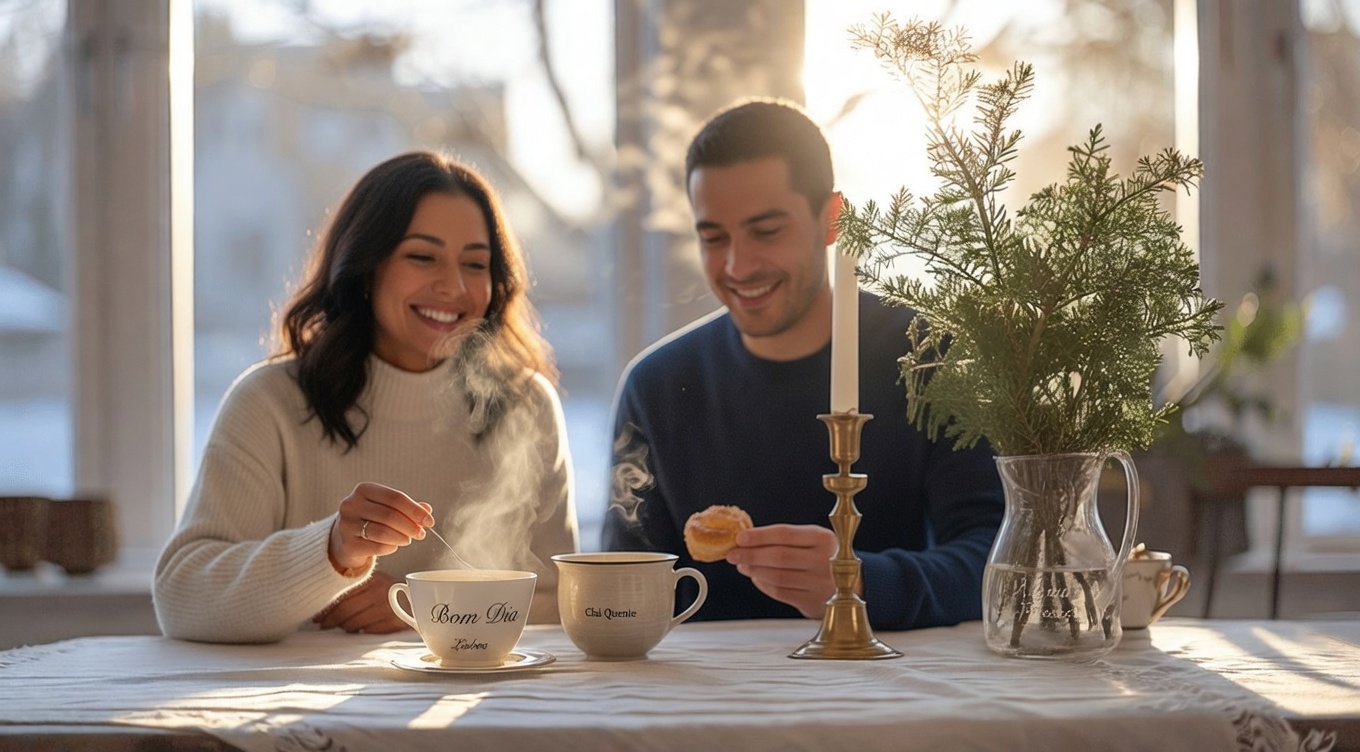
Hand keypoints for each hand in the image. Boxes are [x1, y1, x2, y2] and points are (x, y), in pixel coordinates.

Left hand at [312, 571, 411, 633]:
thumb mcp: (373, 585)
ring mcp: (388, 608)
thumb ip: (354, 591)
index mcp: (373, 580)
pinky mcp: (393, 622)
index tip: (317, 616)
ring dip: (343, 627)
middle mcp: (381, 592)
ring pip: (353, 623)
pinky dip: (359, 631)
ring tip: (339, 626)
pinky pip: (367, 630)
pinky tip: (356, 629)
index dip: (327, 608)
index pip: (343, 596)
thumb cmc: (389, 594)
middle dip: (330, 620)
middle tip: (322, 625)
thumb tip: (324, 608)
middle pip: (345, 610)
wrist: (419, 603)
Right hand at [328, 482, 433, 572]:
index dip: (415, 510)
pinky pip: (377, 547)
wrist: (344, 537)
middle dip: (411, 526)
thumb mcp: (386, 507)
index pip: (395, 498)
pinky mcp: (347, 544)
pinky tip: (394, 546)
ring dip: (402, 537)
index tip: (429, 521)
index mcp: (364, 489)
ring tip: (408, 539)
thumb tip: (427, 510)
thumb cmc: (370, 518)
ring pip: (383, 532)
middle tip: (421, 533)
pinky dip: (391, 547)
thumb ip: (407, 507)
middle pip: (390, 515)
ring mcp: (346, 524)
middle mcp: (351, 504)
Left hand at [725, 524, 857, 618]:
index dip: (759, 536)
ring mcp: (820, 584)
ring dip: (754, 571)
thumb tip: (746, 539)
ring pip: (778, 577)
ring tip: (742, 565)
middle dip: (751, 555)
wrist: (856, 584)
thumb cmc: (825, 557)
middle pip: (779, 557)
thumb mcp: (813, 540)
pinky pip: (781, 593)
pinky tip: (756, 578)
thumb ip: (786, 538)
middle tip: (732, 554)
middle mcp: (825, 561)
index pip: (785, 534)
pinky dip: (764, 585)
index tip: (740, 537)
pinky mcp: (813, 602)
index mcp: (823, 539)